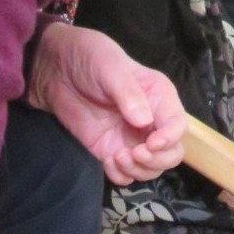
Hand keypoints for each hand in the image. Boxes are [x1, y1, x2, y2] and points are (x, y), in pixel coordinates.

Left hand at [27, 23, 185, 184]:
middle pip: (172, 154)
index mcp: (159, 97)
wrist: (56, 69)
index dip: (169, 138)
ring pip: (151, 169)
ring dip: (139, 170)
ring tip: (117, 157)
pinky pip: (126, 174)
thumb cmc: (89, 57)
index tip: (150, 144)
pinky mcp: (112, 150)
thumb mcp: (110, 67)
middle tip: (133, 153)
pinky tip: (108, 162)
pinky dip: (121, 176)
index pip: (177, 125)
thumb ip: (128, 93)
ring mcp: (132, 139)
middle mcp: (152, 121)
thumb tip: (143, 122)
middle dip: (157, 160)